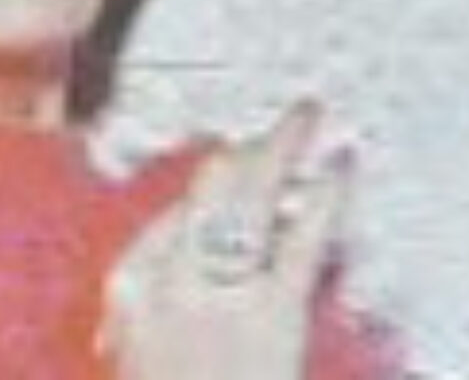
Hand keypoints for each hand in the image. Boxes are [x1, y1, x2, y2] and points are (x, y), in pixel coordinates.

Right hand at [103, 100, 353, 379]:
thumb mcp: (137, 353)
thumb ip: (149, 306)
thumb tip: (179, 259)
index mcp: (128, 288)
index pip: (172, 215)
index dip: (214, 183)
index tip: (240, 159)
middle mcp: (167, 277)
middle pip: (206, 192)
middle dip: (247, 149)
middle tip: (282, 117)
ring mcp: (219, 292)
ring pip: (248, 199)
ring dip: (281, 149)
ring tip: (307, 115)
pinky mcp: (271, 311)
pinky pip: (298, 241)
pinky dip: (324, 196)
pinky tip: (340, 164)